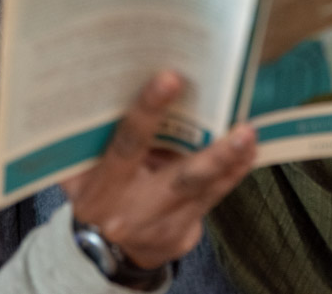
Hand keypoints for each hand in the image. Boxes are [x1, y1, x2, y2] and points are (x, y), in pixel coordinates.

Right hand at [61, 71, 255, 269]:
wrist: (98, 252)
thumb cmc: (95, 192)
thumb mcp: (82, 170)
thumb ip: (98, 138)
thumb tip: (122, 84)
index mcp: (102, 188)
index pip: (127, 144)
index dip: (148, 112)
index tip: (170, 80)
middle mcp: (132, 210)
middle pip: (181, 179)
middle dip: (215, 155)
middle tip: (243, 130)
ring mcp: (160, 226)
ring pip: (203, 190)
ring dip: (232, 161)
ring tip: (250, 135)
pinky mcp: (180, 235)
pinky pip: (211, 199)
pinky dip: (231, 174)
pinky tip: (247, 153)